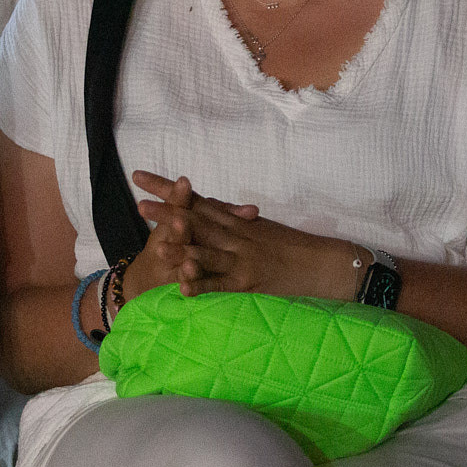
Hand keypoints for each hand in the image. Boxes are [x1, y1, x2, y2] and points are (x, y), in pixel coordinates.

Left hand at [132, 170, 357, 300]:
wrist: (327, 262)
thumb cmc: (296, 247)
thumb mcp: (263, 229)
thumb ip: (237, 223)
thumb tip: (214, 212)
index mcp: (237, 220)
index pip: (197, 199)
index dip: (169, 189)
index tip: (141, 177)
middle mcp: (237, 235)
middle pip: (196, 221)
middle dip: (166, 213)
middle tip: (139, 206)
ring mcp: (243, 259)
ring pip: (207, 252)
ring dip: (181, 248)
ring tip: (156, 246)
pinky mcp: (250, 283)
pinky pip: (222, 286)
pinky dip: (203, 286)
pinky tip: (183, 289)